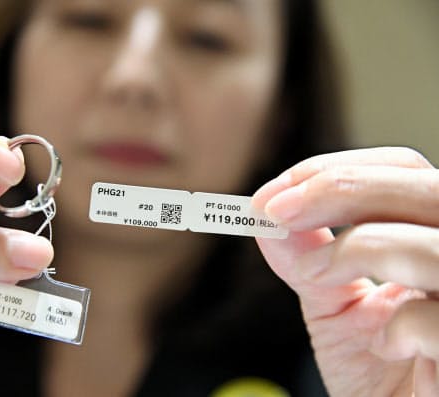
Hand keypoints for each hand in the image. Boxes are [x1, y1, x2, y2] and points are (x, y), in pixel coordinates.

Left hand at [252, 147, 438, 395]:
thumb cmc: (379, 372)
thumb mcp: (333, 307)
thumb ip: (307, 258)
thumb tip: (265, 212)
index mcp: (433, 238)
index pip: (406, 172)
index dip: (339, 171)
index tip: (274, 195)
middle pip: (428, 188)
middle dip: (343, 188)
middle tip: (276, 211)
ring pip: (436, 245)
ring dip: (358, 247)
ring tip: (313, 275)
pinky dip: (401, 327)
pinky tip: (385, 346)